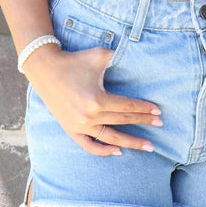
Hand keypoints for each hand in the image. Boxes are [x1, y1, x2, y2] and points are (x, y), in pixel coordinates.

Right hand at [24, 43, 161, 155]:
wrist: (46, 69)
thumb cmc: (75, 60)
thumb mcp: (100, 55)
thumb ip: (120, 56)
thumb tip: (140, 55)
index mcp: (98, 100)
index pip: (127, 107)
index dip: (144, 109)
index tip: (158, 112)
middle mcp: (89, 117)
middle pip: (122, 121)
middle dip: (143, 123)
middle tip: (159, 125)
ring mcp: (79, 126)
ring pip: (110, 138)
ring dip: (130, 143)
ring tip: (147, 146)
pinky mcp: (70, 129)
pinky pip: (89, 146)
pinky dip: (103, 151)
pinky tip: (117, 151)